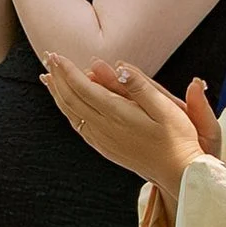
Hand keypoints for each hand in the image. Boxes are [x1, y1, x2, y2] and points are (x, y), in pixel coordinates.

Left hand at [38, 56, 223, 200]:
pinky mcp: (104, 147)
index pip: (84, 88)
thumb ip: (140, 86)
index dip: (67, 70)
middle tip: (48, 58)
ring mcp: (102, 140)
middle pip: (71, 99)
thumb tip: (119, 67)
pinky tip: (65, 103)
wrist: (178, 172)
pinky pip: (78, 125)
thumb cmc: (177, 137)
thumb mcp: (165, 107)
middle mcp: (104, 128)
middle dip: (58, 77)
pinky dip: (67, 109)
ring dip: (57, 93)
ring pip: (71, 113)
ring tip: (48, 77)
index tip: (56, 55)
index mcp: (117, 115)